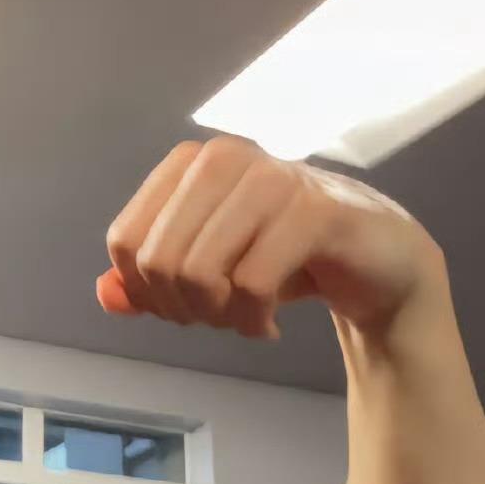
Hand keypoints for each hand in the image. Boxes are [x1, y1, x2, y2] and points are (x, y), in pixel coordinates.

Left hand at [98, 137, 446, 339]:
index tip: (183, 306)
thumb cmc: (287, 259)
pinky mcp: (315, 212)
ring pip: (201, 273)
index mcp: (191, 163)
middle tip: (218, 319)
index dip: (144, 291)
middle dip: (181, 309)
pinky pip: (252, 283)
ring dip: (219, 318)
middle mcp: (227, 158)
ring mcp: (272, 179)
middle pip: (158, 261)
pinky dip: (253, 321)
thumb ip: (150, 282)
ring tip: (246, 320)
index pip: (125, 242)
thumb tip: (106, 294)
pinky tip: (270, 325)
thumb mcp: (208, 271)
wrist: (377, 263)